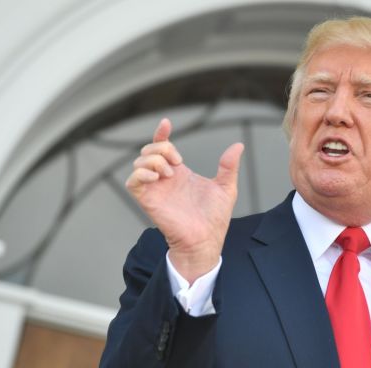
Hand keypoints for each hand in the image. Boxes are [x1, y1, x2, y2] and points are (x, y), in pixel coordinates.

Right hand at [126, 118, 243, 282]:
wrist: (206, 240)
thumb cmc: (215, 219)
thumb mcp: (226, 188)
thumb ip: (229, 166)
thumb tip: (238, 145)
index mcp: (180, 173)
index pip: (163, 147)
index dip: (161, 133)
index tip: (166, 123)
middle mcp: (165, 179)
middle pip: (149, 151)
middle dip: (160, 147)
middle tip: (178, 161)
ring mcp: (155, 189)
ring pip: (139, 163)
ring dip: (153, 160)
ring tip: (169, 172)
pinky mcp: (148, 200)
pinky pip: (132, 182)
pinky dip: (141, 174)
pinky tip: (157, 177)